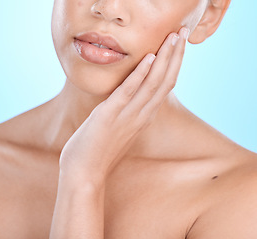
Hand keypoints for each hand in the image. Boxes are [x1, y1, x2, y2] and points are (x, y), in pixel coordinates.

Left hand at [59, 27, 189, 185]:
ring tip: (173, 38)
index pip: (164, 87)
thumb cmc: (98, 151)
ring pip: (152, 84)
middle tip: (184, 33)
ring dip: (164, 59)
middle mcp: (141, 116)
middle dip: (175, 56)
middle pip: (165, 82)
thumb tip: (129, 99)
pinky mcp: (110, 116)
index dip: (173, 65)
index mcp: (142, 117)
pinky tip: (149, 58)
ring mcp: (127, 116)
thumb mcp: (118, 129)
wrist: (85, 174)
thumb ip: (128, 113)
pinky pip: (129, 92)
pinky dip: (140, 74)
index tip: (178, 46)